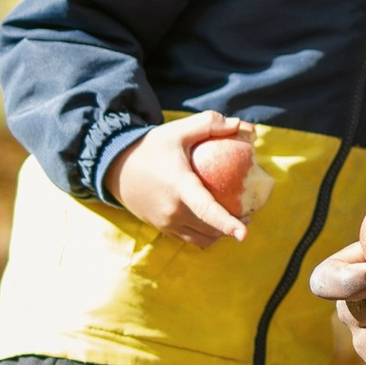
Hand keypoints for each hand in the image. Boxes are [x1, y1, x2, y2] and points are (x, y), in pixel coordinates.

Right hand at [106, 113, 254, 245]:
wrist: (116, 169)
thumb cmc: (150, 148)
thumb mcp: (177, 131)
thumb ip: (209, 125)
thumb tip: (242, 126)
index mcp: (179, 187)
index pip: (206, 210)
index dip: (227, 224)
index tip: (244, 235)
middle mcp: (173, 210)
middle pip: (211, 229)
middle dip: (234, 226)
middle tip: (249, 213)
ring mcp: (167, 223)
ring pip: (202, 239)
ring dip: (220, 234)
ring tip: (235, 219)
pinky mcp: (163, 229)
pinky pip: (191, 239)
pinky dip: (206, 235)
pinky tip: (213, 222)